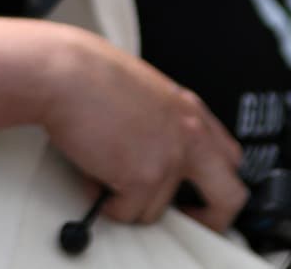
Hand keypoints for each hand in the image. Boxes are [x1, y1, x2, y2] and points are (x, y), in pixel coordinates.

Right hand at [40, 30, 247, 234]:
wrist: (61, 71)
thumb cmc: (86, 71)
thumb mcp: (141, 88)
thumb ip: (159, 118)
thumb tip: (148, 144)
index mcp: (188, 111)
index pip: (227, 157)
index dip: (214, 180)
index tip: (198, 192)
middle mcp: (189, 136)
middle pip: (228, 195)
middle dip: (212, 217)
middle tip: (188, 220)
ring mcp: (169, 159)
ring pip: (158, 208)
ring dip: (130, 200)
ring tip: (102, 173)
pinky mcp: (142, 179)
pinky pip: (127, 212)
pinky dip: (106, 203)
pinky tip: (91, 177)